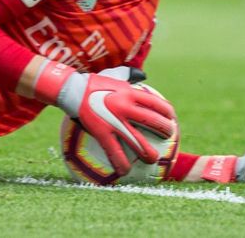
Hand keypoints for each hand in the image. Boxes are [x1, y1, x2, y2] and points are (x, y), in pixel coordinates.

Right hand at [55, 70, 175, 175]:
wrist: (72, 90)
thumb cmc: (93, 83)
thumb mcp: (115, 76)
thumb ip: (129, 76)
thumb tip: (141, 74)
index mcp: (130, 92)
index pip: (156, 102)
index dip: (168, 111)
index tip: (172, 117)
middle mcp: (125, 106)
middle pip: (152, 120)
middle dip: (165, 130)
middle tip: (170, 136)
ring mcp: (114, 120)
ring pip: (137, 140)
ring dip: (148, 152)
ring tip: (154, 159)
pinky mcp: (102, 132)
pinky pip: (115, 151)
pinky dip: (121, 163)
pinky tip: (124, 171)